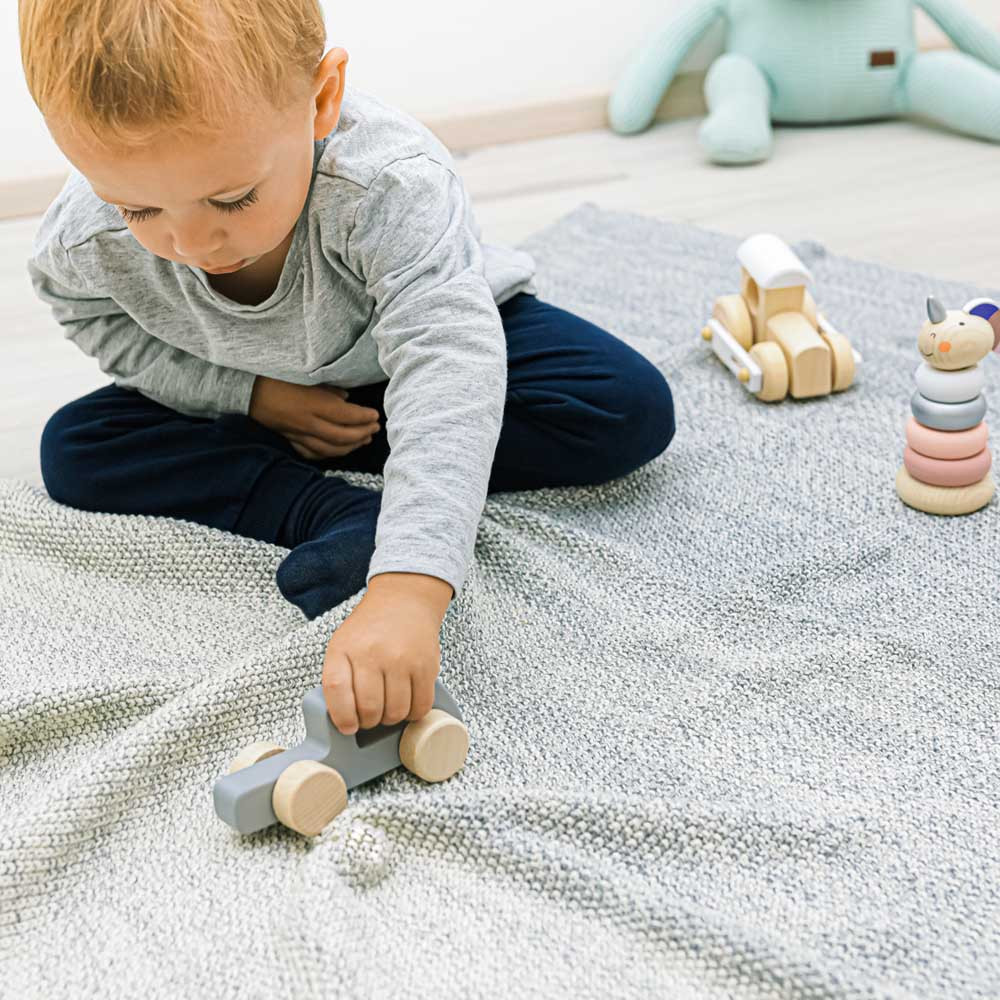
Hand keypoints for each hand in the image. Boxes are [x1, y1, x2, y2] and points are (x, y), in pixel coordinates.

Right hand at [249, 375, 381, 459]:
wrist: (243, 388)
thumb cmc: (273, 375)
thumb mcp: (302, 375)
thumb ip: (326, 388)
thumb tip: (346, 399)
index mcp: (312, 404)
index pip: (346, 416)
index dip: (364, 418)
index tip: (376, 415)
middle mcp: (307, 423)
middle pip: (342, 436)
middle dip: (361, 434)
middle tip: (375, 429)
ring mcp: (297, 435)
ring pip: (329, 449)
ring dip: (349, 447)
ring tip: (363, 441)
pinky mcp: (288, 440)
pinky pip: (311, 453)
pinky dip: (327, 454)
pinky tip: (337, 451)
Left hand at [321, 573, 453, 733]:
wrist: (404, 602)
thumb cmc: (370, 630)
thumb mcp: (342, 645)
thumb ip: (338, 678)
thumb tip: (344, 720)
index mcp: (345, 648)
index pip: (337, 690)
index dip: (342, 717)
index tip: (348, 726)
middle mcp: (372, 653)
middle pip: (369, 708)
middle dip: (368, 722)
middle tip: (370, 716)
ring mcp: (402, 659)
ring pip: (396, 712)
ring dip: (391, 719)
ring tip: (388, 708)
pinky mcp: (426, 666)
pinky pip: (420, 706)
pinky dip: (412, 713)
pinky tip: (406, 703)